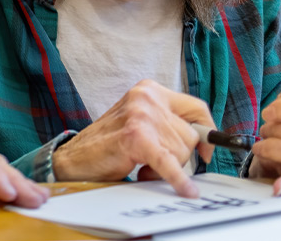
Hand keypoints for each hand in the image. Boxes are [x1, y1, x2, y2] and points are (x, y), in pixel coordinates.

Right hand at [50, 79, 213, 195]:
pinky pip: (169, 163)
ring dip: (166, 168)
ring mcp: (141, 115)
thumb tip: (205, 141)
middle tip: (154, 162)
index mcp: (149, 90)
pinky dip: (179, 179)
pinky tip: (186, 190)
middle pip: (190, 135)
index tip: (206, 150)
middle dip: (179, 156)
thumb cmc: (108, 143)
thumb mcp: (140, 121)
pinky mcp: (136, 138)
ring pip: (181, 151)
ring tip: (141, 165)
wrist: (74, 158)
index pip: (196, 107)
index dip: (206, 131)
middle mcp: (147, 97)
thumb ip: (167, 123)